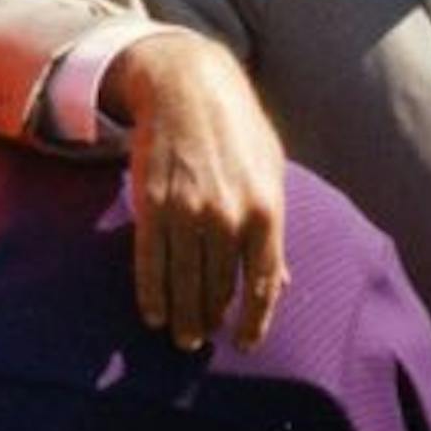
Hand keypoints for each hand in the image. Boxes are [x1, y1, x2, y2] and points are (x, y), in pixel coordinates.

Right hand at [107, 28, 288, 352]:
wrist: (187, 86)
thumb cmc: (238, 130)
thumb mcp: (271, 172)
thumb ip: (273, 231)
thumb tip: (279, 282)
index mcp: (266, 210)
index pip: (262, 283)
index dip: (254, 321)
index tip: (245, 344)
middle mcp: (228, 216)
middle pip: (218, 288)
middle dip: (210, 320)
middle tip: (202, 341)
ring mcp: (188, 211)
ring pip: (184, 282)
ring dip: (182, 316)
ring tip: (182, 337)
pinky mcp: (152, 204)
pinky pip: (150, 262)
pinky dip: (152, 293)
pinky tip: (154, 314)